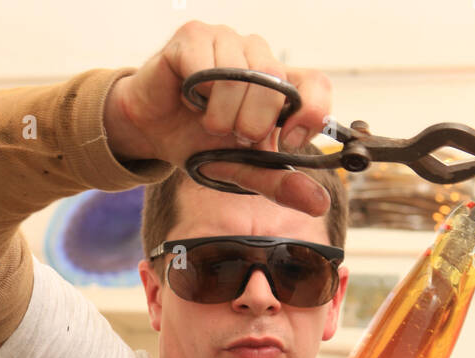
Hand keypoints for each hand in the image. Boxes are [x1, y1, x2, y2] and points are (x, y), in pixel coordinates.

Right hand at [103, 20, 331, 215]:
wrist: (155, 132)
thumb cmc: (202, 143)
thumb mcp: (244, 171)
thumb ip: (280, 184)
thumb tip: (319, 205)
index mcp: (279, 85)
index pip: (315, 85)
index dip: (310, 112)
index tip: (287, 140)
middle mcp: (258, 55)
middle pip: (276, 82)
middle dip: (253, 123)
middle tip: (233, 135)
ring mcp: (227, 40)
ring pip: (241, 75)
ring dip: (223, 114)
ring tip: (209, 121)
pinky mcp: (194, 35)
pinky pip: (205, 66)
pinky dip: (197, 95)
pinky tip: (189, 99)